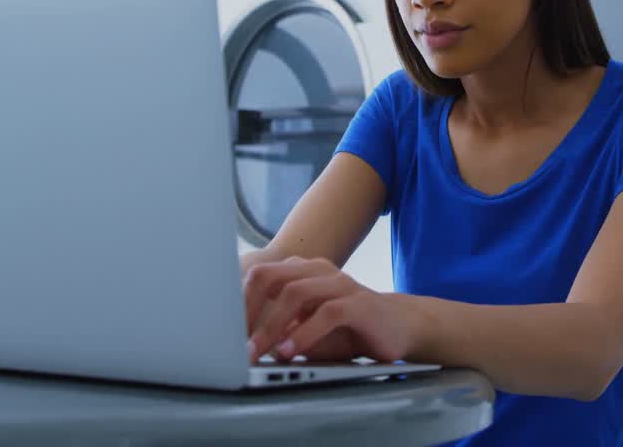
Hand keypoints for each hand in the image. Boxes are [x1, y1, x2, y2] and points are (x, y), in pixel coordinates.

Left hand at [243, 256, 413, 363]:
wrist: (399, 327)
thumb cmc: (348, 329)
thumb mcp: (306, 327)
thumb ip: (279, 328)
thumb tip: (240, 342)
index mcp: (303, 270)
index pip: (259, 275)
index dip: (238, 303)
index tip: (223, 332)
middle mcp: (319, 270)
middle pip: (271, 278)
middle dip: (247, 312)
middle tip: (234, 342)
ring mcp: (340, 283)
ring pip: (295, 293)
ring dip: (271, 326)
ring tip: (257, 351)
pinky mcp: (359, 303)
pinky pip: (327, 313)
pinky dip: (303, 334)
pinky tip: (289, 351)